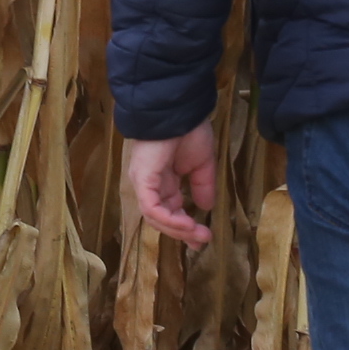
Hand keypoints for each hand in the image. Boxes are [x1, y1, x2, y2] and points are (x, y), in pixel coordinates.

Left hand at [126, 124, 219, 245]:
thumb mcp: (201, 163)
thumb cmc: (189, 130)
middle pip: (161, 218)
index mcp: (163, 180)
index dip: (185, 226)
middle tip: (202, 240)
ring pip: (155, 217)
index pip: (169, 210)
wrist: (180, 109)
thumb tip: (206, 207)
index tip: (202, 238)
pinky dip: (168, 219)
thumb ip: (202, 185)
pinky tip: (187, 224)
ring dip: (177, 229)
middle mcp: (150, 184)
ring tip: (198, 234)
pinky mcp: (142, 180)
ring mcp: (143, 183)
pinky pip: (151, 207)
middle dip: (182, 232)